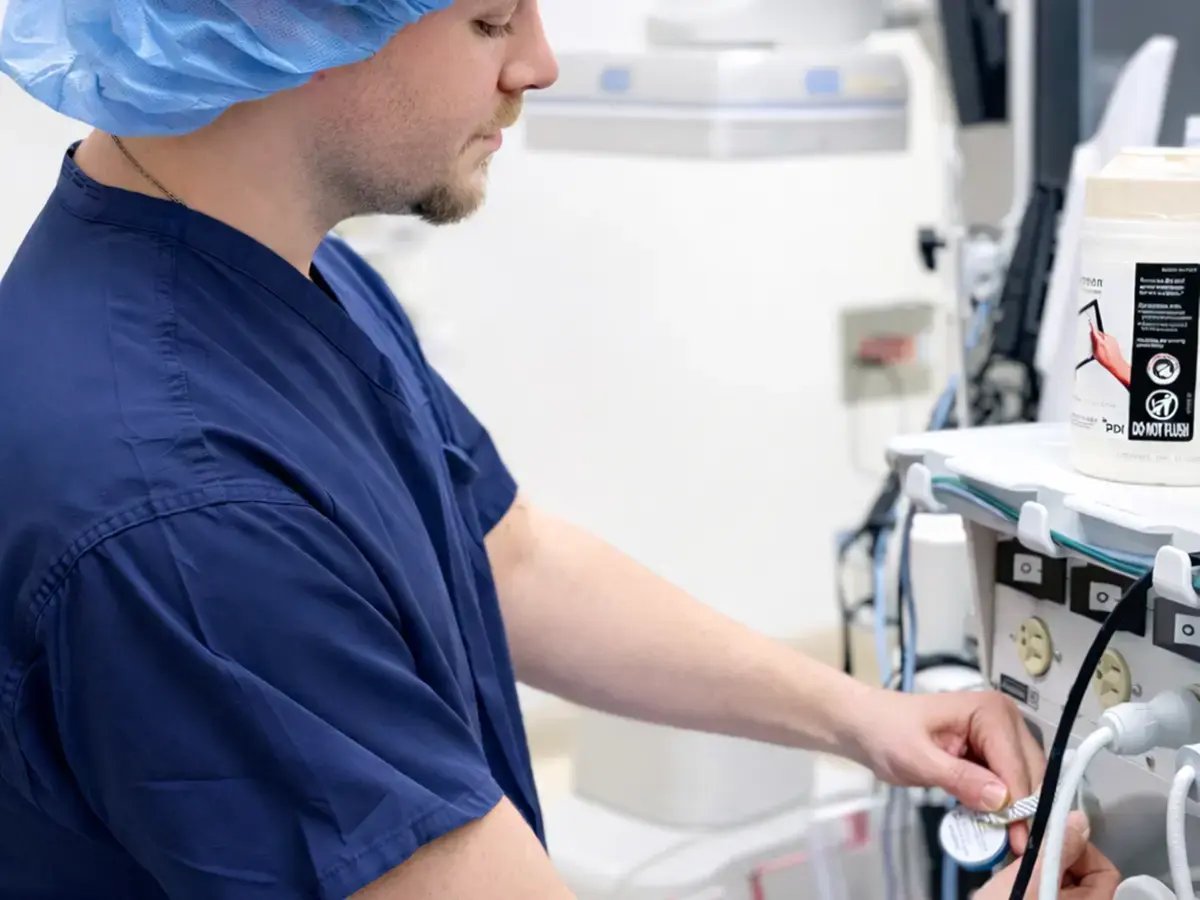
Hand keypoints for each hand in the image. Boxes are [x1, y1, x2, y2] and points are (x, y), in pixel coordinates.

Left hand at [844, 690, 1044, 851]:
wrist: (866, 725)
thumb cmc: (886, 733)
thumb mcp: (917, 758)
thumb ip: (959, 778)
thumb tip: (1001, 799)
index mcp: (990, 712)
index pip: (1016, 766)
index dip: (1019, 806)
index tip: (1016, 842)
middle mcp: (1004, 719)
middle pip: (1029, 774)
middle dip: (1021, 810)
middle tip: (1010, 847)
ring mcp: (1000, 735)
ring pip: (1024, 781)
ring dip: (1013, 810)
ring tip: (1001, 839)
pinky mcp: (991, 751)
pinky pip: (1007, 782)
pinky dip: (1001, 804)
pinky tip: (989, 822)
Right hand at [976, 811, 1119, 898]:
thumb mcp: (1027, 880)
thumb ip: (1056, 849)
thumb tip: (1077, 822)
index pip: (1105, 870)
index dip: (1077, 850)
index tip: (1049, 844)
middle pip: (1082, 877)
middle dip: (1053, 861)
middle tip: (1026, 859)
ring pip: (1061, 886)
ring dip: (1038, 873)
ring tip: (1013, 877)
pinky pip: (1046, 895)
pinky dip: (1030, 888)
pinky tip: (1010, 891)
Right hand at [1090, 323, 1131, 387]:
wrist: (1115, 363)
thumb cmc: (1106, 360)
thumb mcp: (1095, 352)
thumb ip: (1093, 342)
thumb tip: (1092, 336)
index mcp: (1101, 341)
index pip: (1095, 331)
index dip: (1092, 327)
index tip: (1090, 323)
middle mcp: (1107, 338)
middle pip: (1099, 333)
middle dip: (1096, 336)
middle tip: (1094, 343)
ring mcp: (1112, 339)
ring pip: (1104, 336)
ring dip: (1101, 340)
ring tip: (1101, 348)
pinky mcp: (1115, 341)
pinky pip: (1108, 338)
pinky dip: (1106, 341)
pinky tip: (1105, 348)